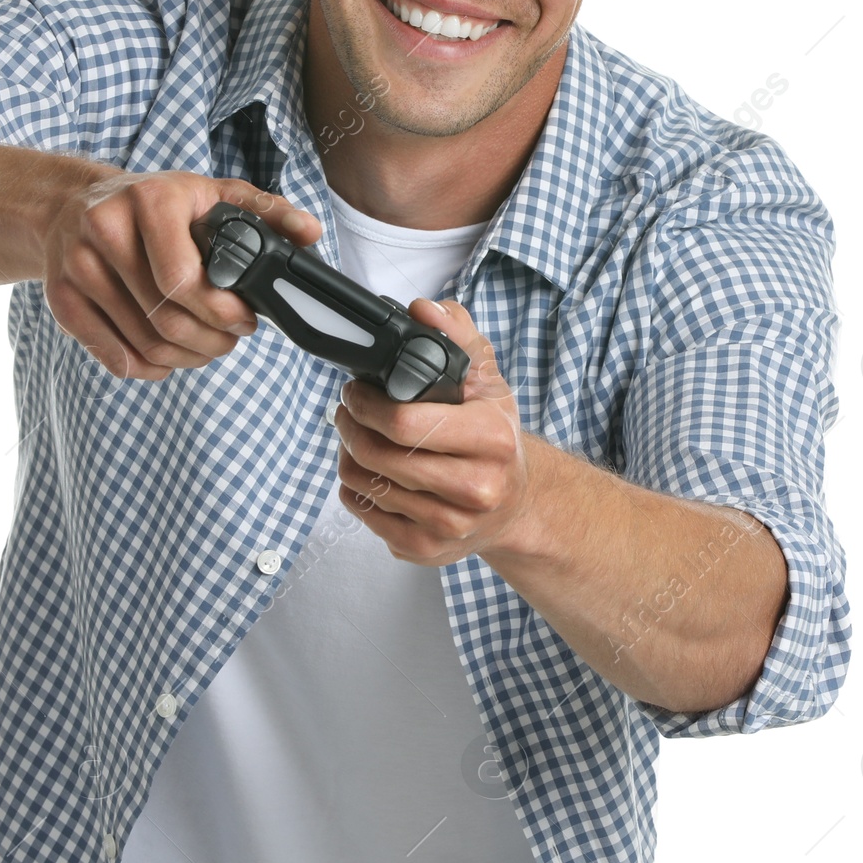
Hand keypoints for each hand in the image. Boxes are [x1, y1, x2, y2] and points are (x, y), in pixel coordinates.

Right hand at [41, 168, 320, 380]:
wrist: (74, 203)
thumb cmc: (155, 203)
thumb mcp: (211, 194)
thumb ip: (265, 212)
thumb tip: (310, 233)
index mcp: (151, 199)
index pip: (183, 280)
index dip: (222, 312)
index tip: (245, 321)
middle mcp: (106, 226)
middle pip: (165, 319)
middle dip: (210, 343)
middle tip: (229, 341)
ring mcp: (77, 263)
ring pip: (142, 344)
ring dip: (183, 360)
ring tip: (203, 350)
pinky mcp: (59, 296)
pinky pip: (110, 355)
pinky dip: (145, 369)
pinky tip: (164, 359)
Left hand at [333, 296, 534, 565]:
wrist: (516, 503)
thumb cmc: (494, 434)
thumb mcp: (485, 376)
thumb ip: (456, 332)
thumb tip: (423, 310)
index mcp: (493, 439)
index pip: (407, 424)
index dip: (367, 404)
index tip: (356, 390)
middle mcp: (477, 489)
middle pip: (381, 457)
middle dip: (350, 427)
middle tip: (346, 410)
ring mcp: (452, 527)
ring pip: (368, 487)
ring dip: (347, 456)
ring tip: (354, 437)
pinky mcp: (428, 551)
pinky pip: (368, 518)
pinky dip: (355, 491)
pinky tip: (365, 472)